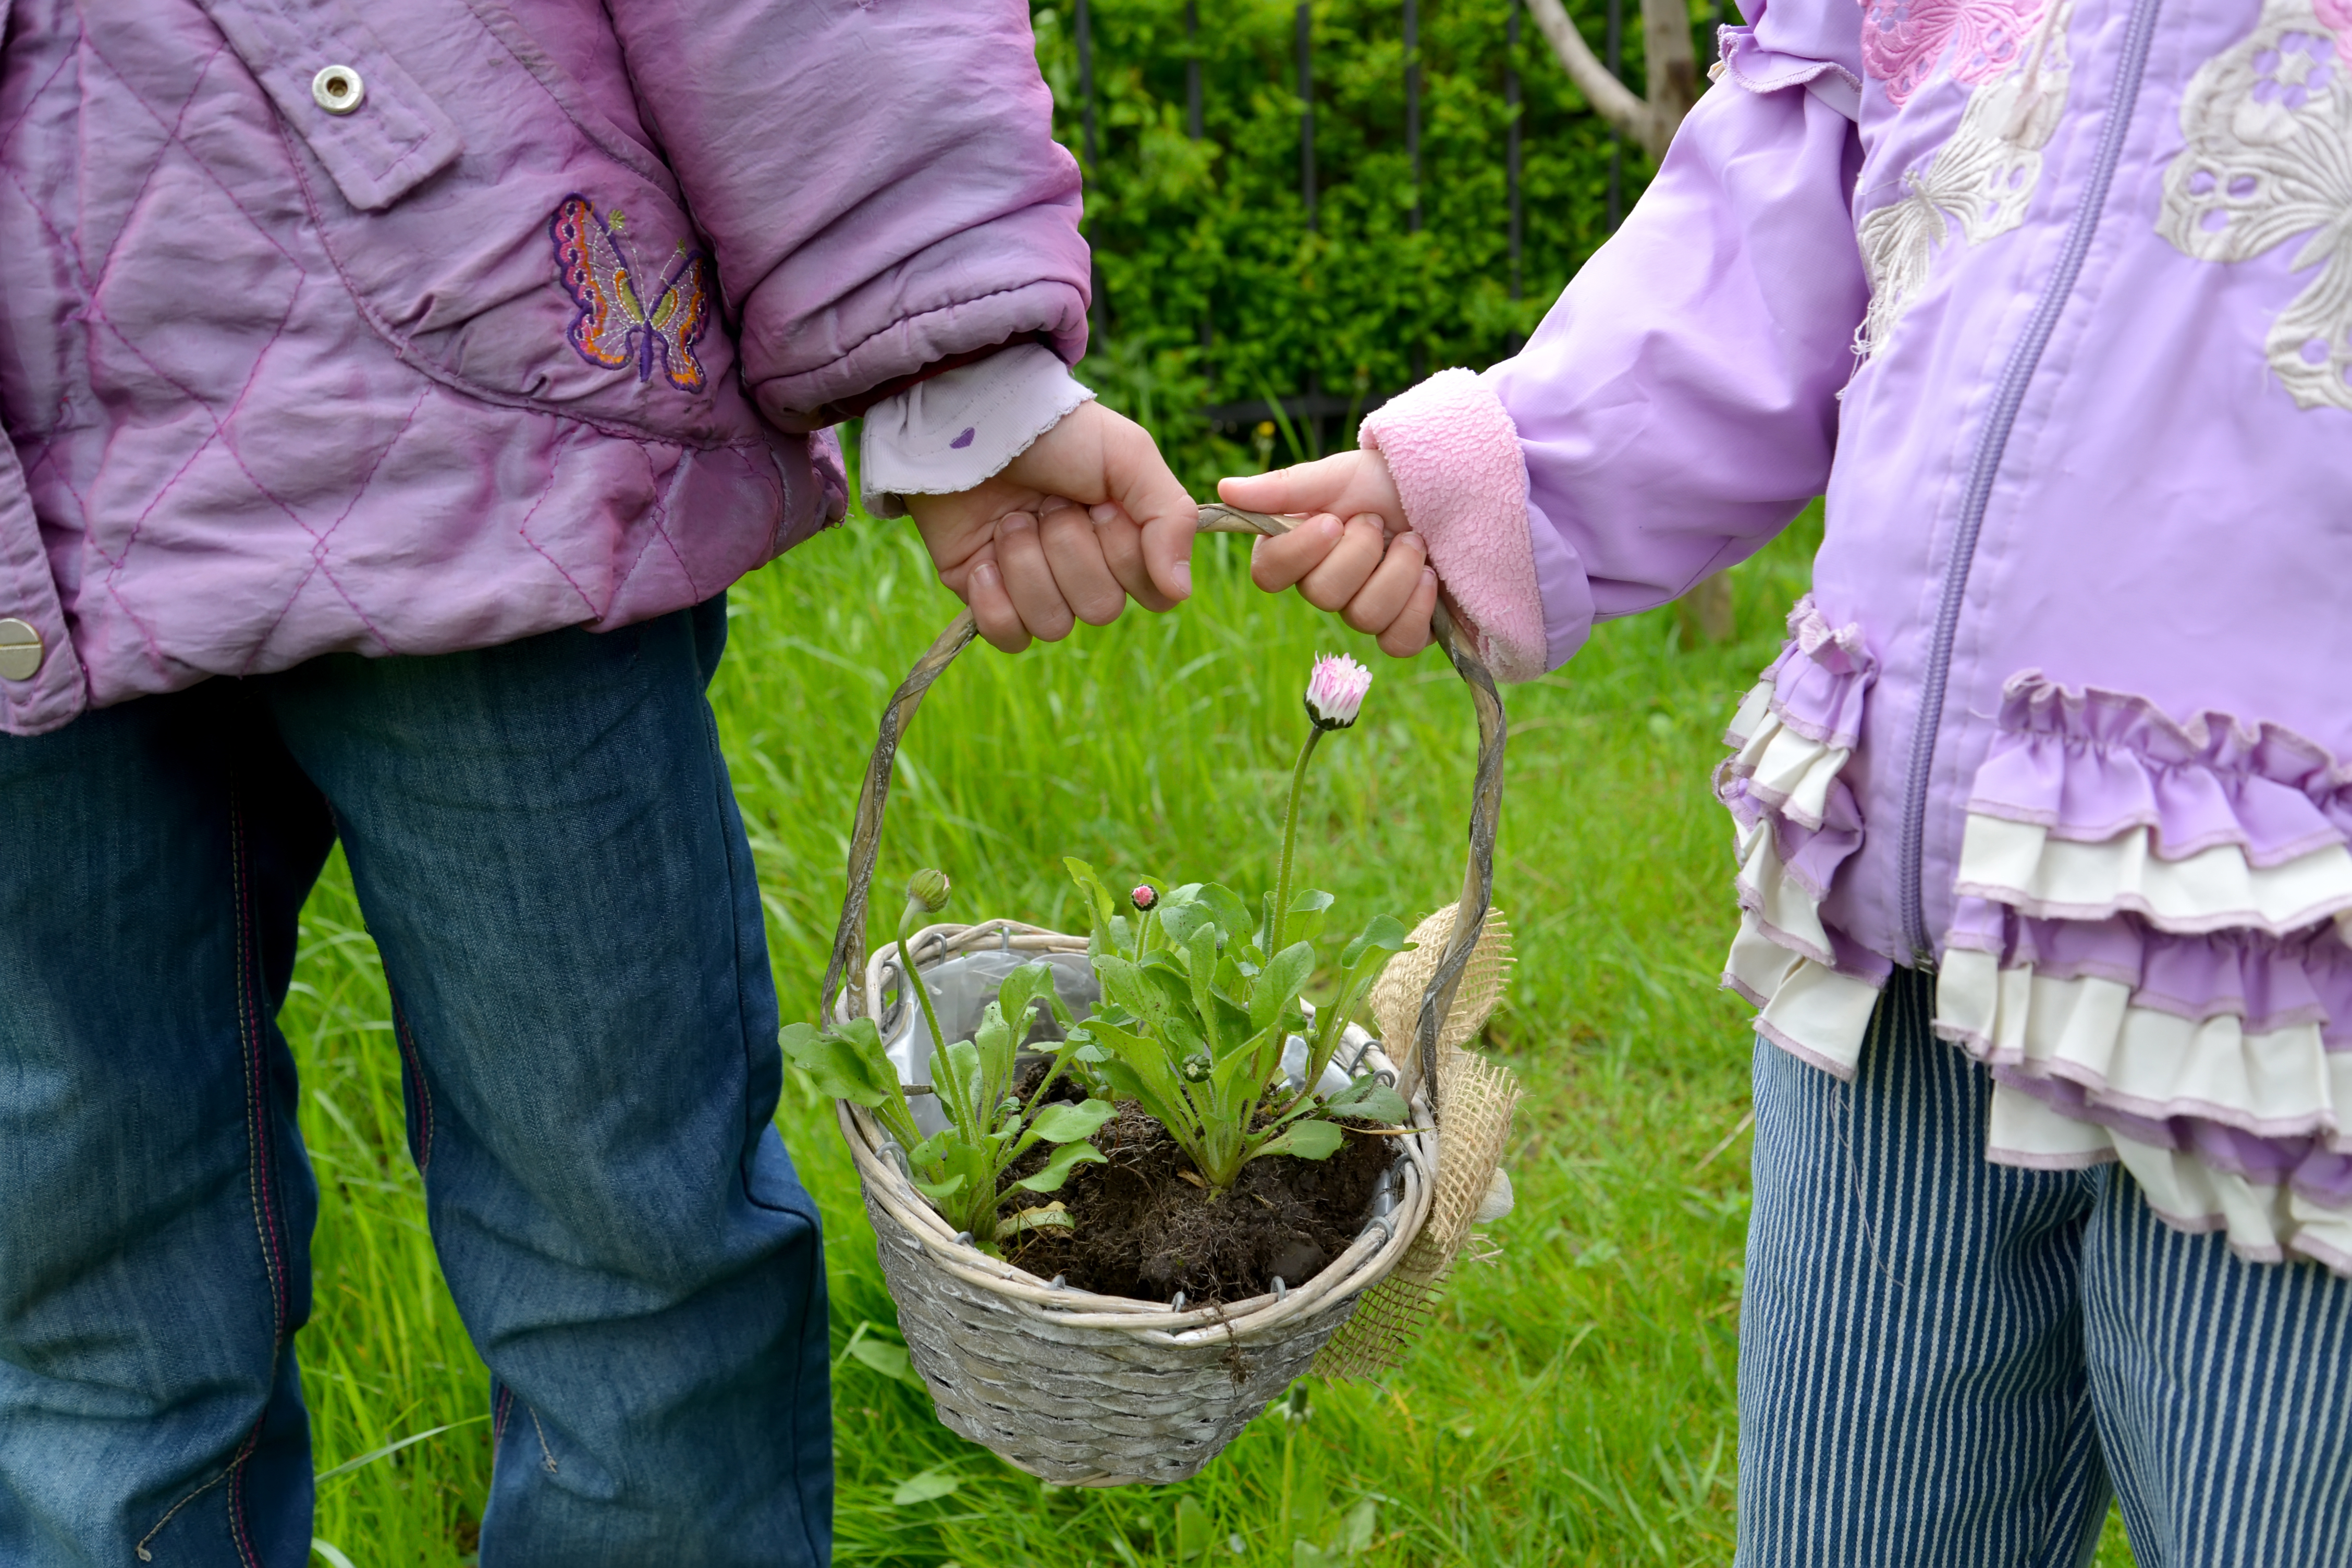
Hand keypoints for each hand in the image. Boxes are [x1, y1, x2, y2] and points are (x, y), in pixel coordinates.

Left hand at [909, 401, 1193, 652]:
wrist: (970, 425)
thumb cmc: (1055, 433)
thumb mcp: (1130, 455)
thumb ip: (1171, 519)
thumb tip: (1179, 592)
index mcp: (1125, 539)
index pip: (1153, 593)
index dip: (1127, 557)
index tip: (1103, 508)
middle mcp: (1085, 570)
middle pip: (1100, 608)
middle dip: (1069, 549)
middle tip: (1049, 503)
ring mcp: (1035, 587)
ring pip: (1054, 624)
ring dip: (1027, 564)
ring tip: (1011, 520)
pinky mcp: (989, 599)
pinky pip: (1009, 637)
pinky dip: (994, 600)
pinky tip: (984, 560)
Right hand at [1217, 449, 1437, 657]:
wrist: (1455, 490)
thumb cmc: (1390, 480)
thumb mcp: (1339, 474)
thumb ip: (1285, 488)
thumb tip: (1223, 490)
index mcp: (1300, 547)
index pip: (1269, 574)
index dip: (1300, 552)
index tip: (1333, 521)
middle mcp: (1326, 584)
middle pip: (1322, 596)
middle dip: (1362, 552)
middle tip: (1381, 521)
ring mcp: (1363, 610)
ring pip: (1364, 617)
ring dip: (1398, 571)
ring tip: (1416, 540)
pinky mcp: (1403, 630)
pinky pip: (1397, 642)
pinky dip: (1419, 605)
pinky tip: (1432, 575)